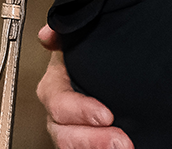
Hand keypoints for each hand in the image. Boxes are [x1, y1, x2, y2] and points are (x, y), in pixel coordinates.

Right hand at [36, 25, 129, 148]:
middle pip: (65, 134)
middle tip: (120, 141)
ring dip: (97, 147)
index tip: (106, 115)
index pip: (59, 102)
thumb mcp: (80, 40)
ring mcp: (72, 129)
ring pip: (74, 146)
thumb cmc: (91, 57)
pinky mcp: (87, 140)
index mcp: (56, 85)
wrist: (112, 72)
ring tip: (124, 147)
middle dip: (92, 140)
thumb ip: (66, 36)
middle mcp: (61, 111)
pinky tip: (124, 147)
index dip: (79, 110)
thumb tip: (48, 34)